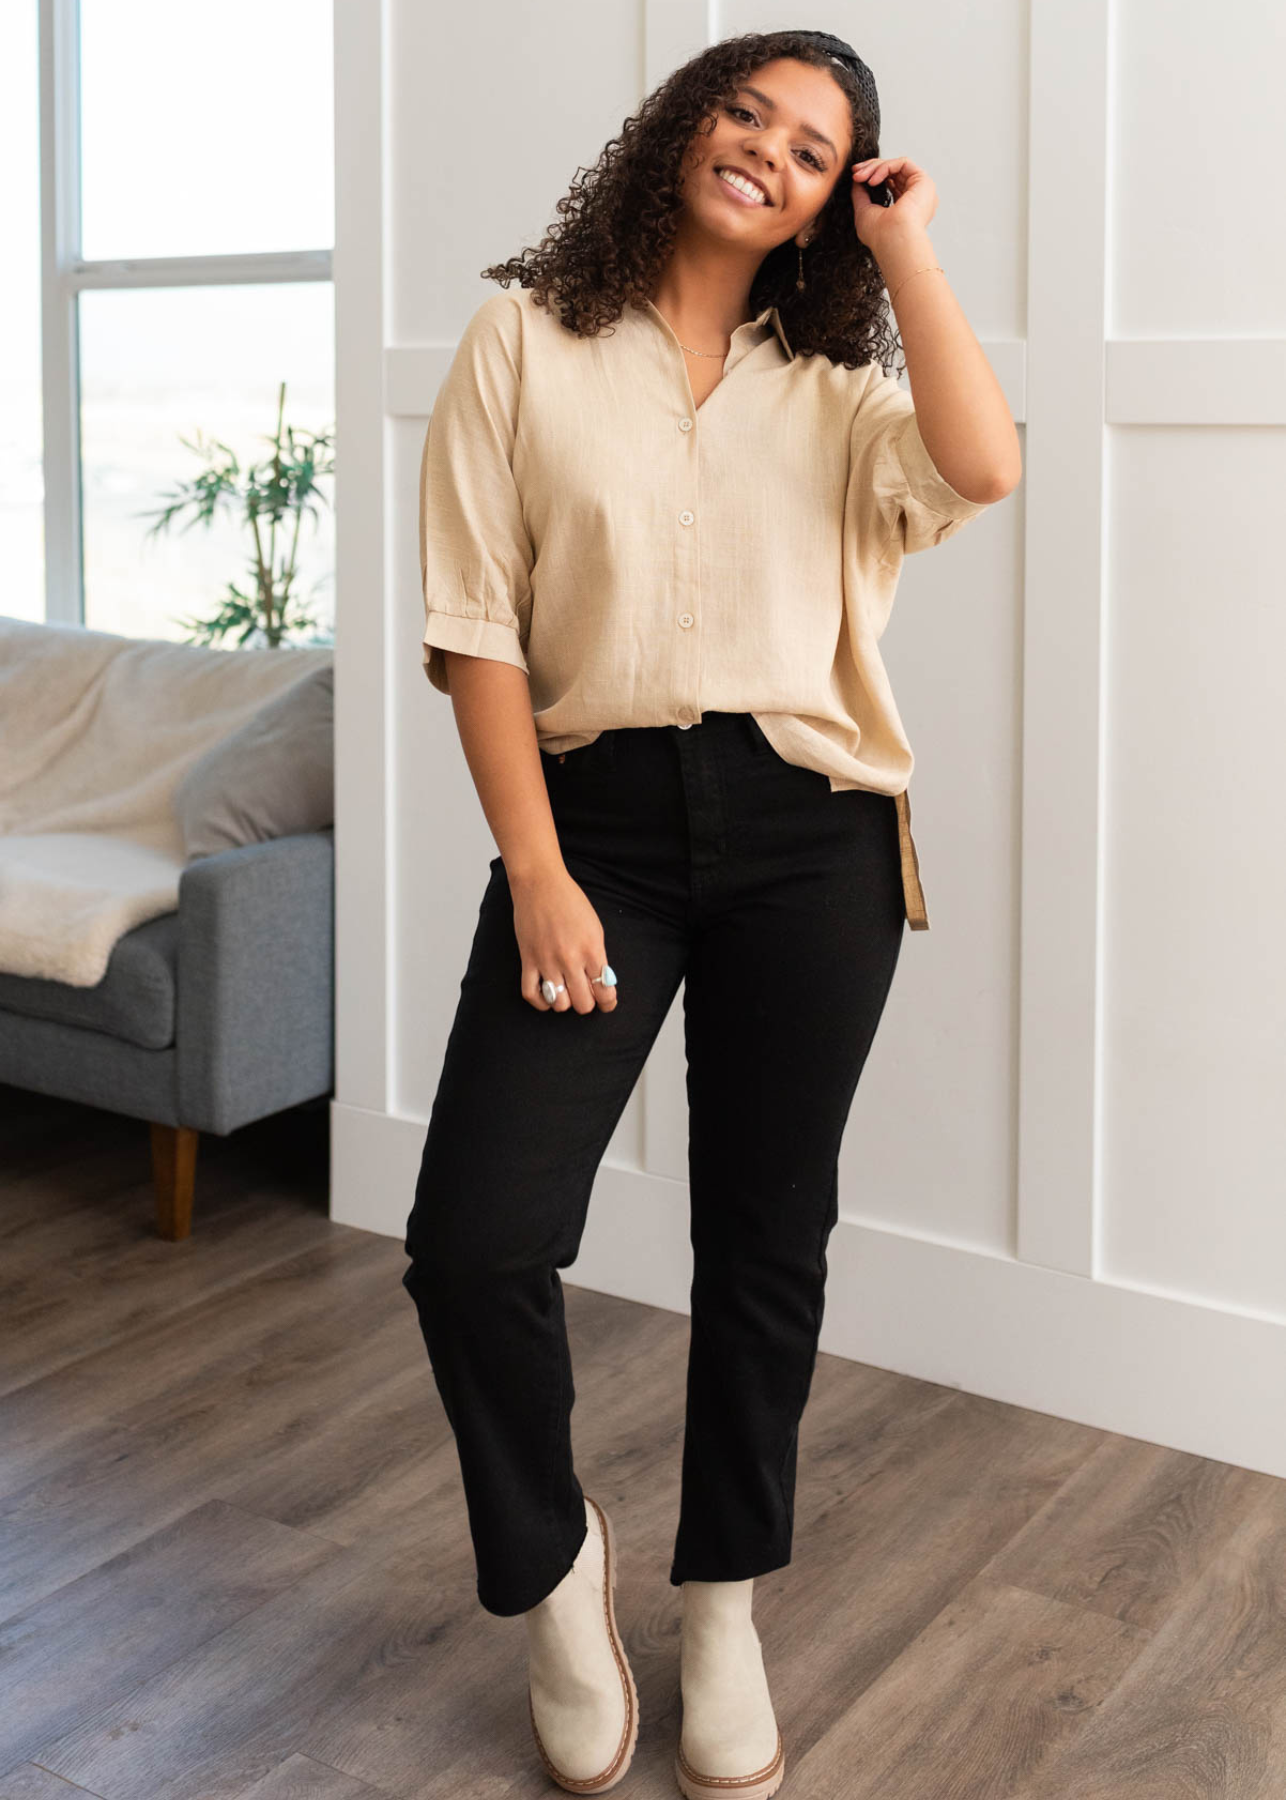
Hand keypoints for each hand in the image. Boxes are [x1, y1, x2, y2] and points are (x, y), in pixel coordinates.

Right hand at [509, 864, 618, 1014]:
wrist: (540, 884)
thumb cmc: (570, 902)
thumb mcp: (595, 928)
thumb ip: (598, 956)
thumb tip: (602, 982)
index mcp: (591, 949)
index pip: (605, 991)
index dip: (608, 1002)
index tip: (607, 1002)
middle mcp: (570, 958)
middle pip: (583, 1004)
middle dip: (588, 1003)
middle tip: (586, 995)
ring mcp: (547, 961)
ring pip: (559, 1004)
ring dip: (565, 1003)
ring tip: (567, 992)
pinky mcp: (527, 960)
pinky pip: (531, 994)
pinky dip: (541, 1002)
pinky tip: (548, 996)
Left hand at [850, 154, 937, 250]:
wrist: (894, 241)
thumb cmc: (879, 236)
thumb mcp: (864, 212)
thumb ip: (861, 194)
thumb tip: (857, 179)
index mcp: (906, 208)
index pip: (890, 183)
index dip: (872, 175)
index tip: (855, 176)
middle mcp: (916, 198)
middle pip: (893, 172)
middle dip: (871, 168)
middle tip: (855, 171)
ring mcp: (922, 190)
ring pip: (897, 166)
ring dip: (875, 168)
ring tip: (861, 177)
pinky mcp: (924, 181)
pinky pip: (902, 163)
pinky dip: (885, 168)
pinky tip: (873, 180)